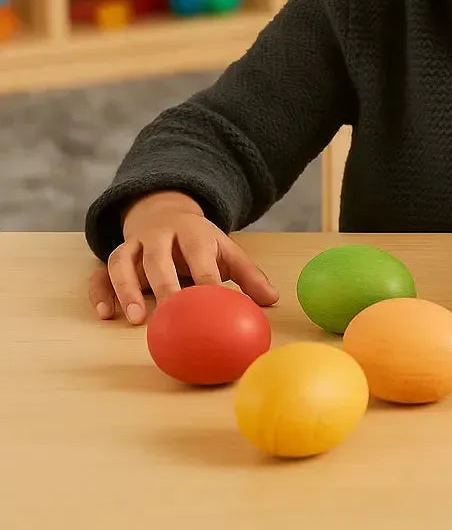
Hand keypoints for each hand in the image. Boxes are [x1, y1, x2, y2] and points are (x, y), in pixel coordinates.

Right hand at [87, 191, 278, 324]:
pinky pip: (100, 273)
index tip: (212, 303)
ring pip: (122, 261)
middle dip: (164, 284)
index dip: (205, 278)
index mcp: (193, 232)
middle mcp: (160, 235)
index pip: (199, 254)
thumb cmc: (200, 242)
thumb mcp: (226, 251)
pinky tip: (106, 314)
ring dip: (127, 288)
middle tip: (170, 313)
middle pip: (158, 257)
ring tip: (135, 318)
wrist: (165, 211)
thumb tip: (273, 300)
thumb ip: (248, 275)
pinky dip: (100, 293)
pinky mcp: (116, 256)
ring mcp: (134, 245)